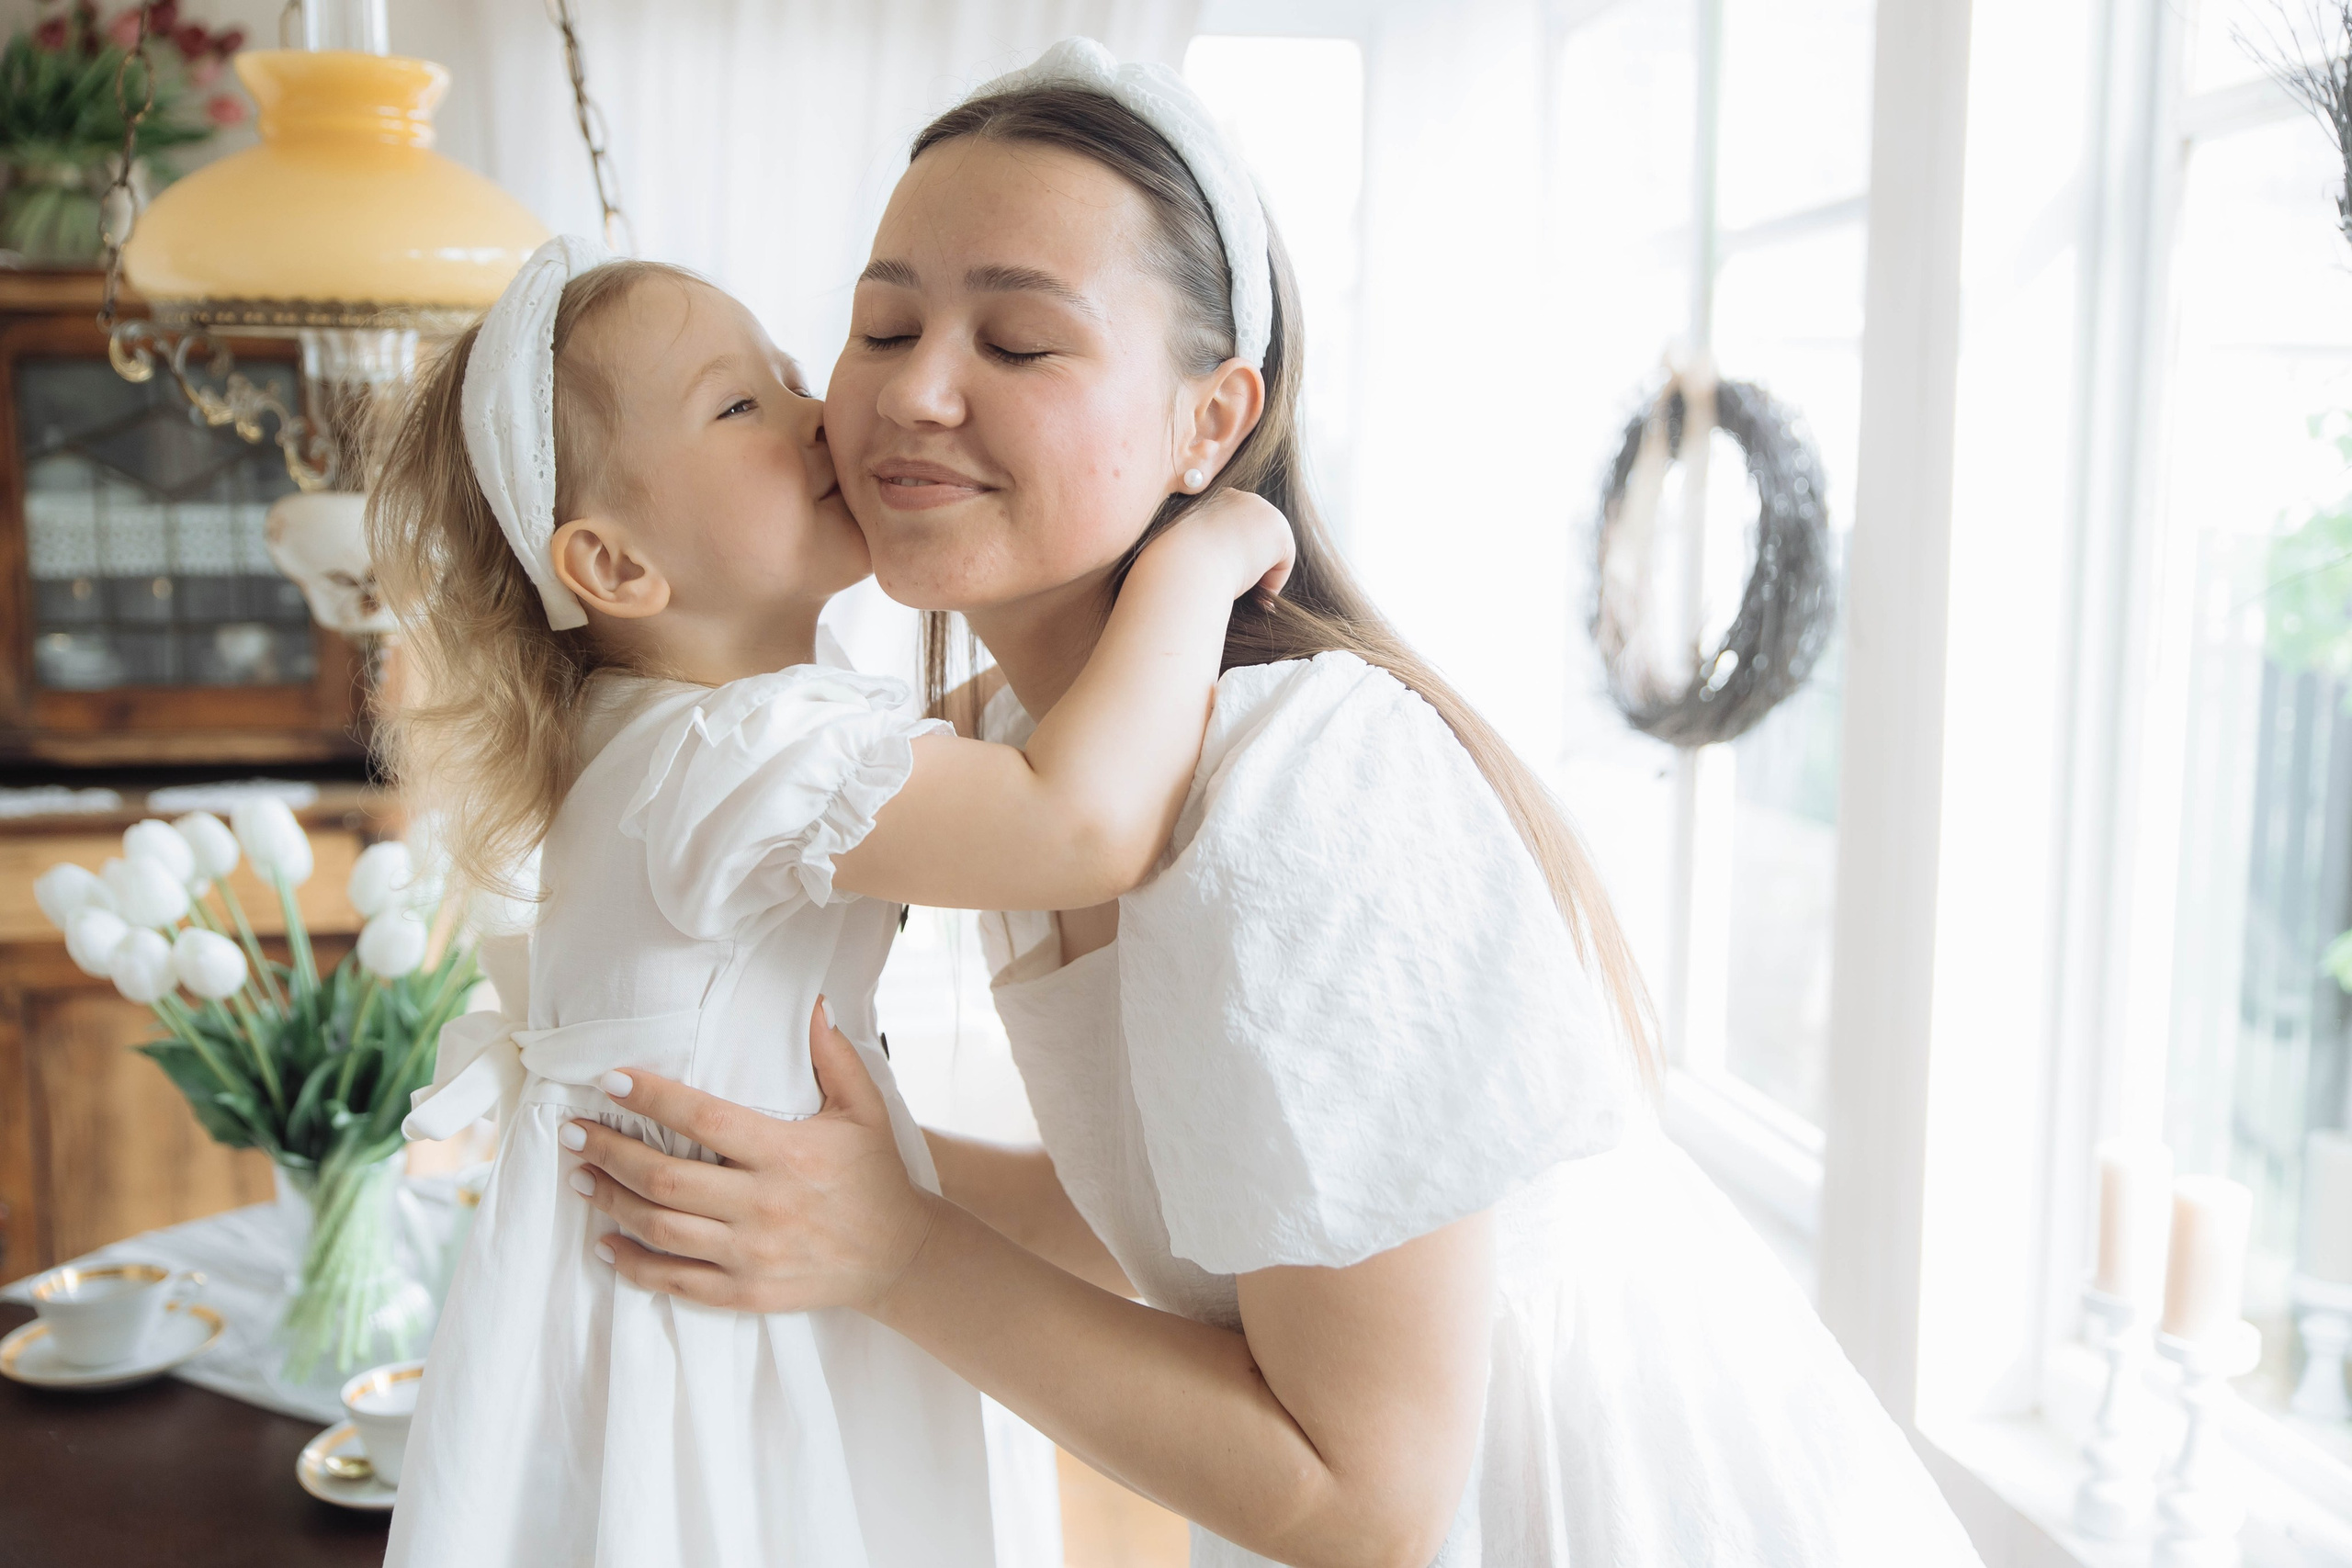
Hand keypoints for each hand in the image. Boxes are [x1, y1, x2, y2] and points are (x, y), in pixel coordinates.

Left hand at [566, 1001, 940, 1314]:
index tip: (610, 1081)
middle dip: (608, 1152)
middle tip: (573, 1133)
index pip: (703, 1119)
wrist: (898, 1257)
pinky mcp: (745, 1292)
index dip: (651, 1098)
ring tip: (581, 1177)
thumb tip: (811, 1002)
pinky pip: (674, 1281)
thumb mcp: (864, 1109)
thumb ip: (832, 1056)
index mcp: (788, 1153)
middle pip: (664, 1177)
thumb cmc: (875, 1176)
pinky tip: (605, 1242)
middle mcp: (763, 1205)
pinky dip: (632, 1263)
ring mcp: (751, 1253)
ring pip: (659, 1228)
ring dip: (611, 1201)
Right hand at [1146, 489, 1294, 598]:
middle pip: (1255, 534)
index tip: (1222, 576)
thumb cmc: (1171, 568)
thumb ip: (1196, 549)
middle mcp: (1236, 496)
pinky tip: (1253, 591)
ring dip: (1259, 572)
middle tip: (1237, 588)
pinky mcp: (1277, 527)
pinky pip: (1284, 561)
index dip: (1230, 552)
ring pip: (1269, 548)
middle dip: (1249, 560)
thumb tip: (1208, 567)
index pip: (1230, 525)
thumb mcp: (1179, 550)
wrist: (1182, 567)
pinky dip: (1272, 582)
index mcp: (1207, 497)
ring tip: (1241, 591)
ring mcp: (1259, 508)